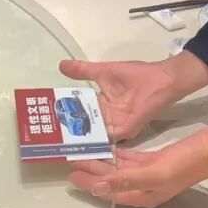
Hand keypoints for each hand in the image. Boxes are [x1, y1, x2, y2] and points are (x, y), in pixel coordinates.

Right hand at [59, 51, 207, 140]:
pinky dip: (97, 140)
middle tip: (46, 134)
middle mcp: (107, 118)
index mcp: (101, 105)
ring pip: (94, 134)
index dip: (65, 115)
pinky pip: (109, 138)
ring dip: (80, 137)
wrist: (161, 78)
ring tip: (59, 141)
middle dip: (68, 130)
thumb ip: (83, 71)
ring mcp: (117, 125)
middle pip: (84, 127)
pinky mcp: (126, 129)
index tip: (45, 118)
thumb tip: (61, 65)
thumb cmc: (136, 74)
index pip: (79, 113)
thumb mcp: (104, 71)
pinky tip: (81, 142)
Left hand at [69, 120, 207, 207]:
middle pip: (112, 180)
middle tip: (74, 160)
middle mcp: (144, 186)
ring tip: (86, 152)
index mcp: (143, 195)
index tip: (73, 175)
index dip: (91, 185)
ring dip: (104, 161)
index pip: (109, 192)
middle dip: (93, 171)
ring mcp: (149, 173)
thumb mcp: (154, 172)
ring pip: (120, 168)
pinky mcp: (155, 159)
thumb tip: (97, 185)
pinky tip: (108, 147)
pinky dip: (119, 154)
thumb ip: (125, 178)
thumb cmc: (184, 163)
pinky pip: (131, 158)